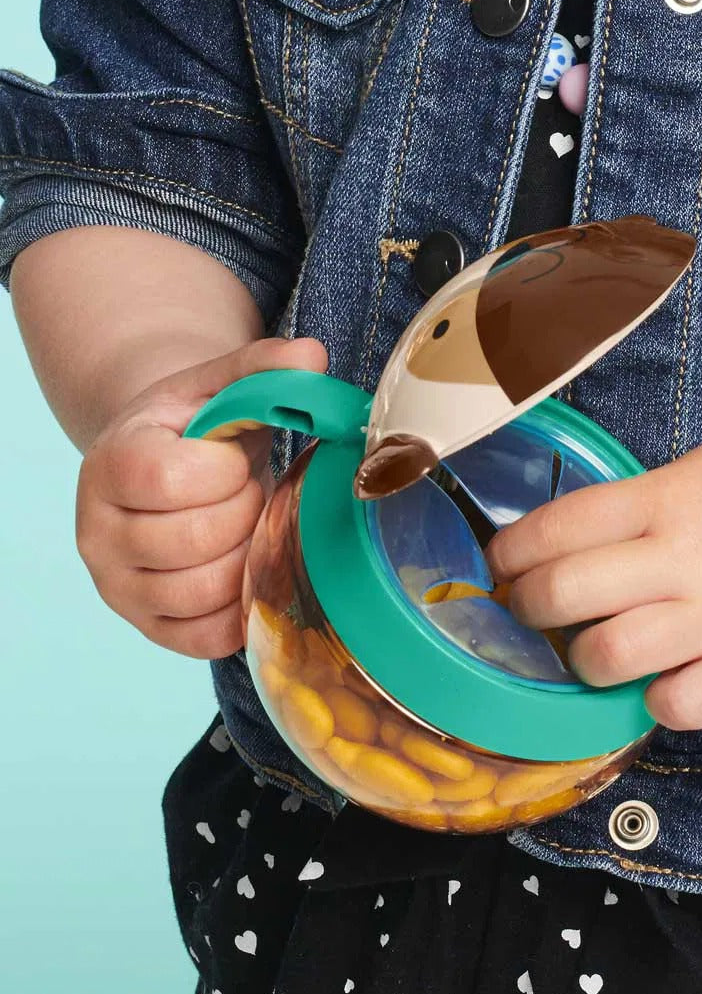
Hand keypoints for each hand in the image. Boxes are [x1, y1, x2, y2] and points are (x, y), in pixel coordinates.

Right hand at [75, 337, 328, 657]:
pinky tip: (248, 566)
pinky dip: (243, 605)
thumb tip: (312, 356)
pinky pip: (209, 637)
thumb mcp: (221, 386)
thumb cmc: (195, 430)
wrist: (164, 471)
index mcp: (109, 464)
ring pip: (203, 592)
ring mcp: (121, 588)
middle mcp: (98, 533)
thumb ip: (262, 366)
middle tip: (248, 492)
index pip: (168, 479)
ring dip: (247, 556)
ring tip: (246, 526)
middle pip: (193, 540)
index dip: (223, 470)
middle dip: (244, 511)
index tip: (233, 458)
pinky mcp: (152, 628)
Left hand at [485, 423, 701, 730]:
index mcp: (668, 498)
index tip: (501, 563)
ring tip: (586, 650)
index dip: (509, 552)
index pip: (555, 528)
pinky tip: (659, 679)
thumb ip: (638, 504)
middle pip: (564, 594)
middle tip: (527, 609)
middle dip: (524, 607)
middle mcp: (688, 558)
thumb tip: (564, 543)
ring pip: (609, 656)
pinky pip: (678, 705)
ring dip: (580, 659)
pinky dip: (654, 699)